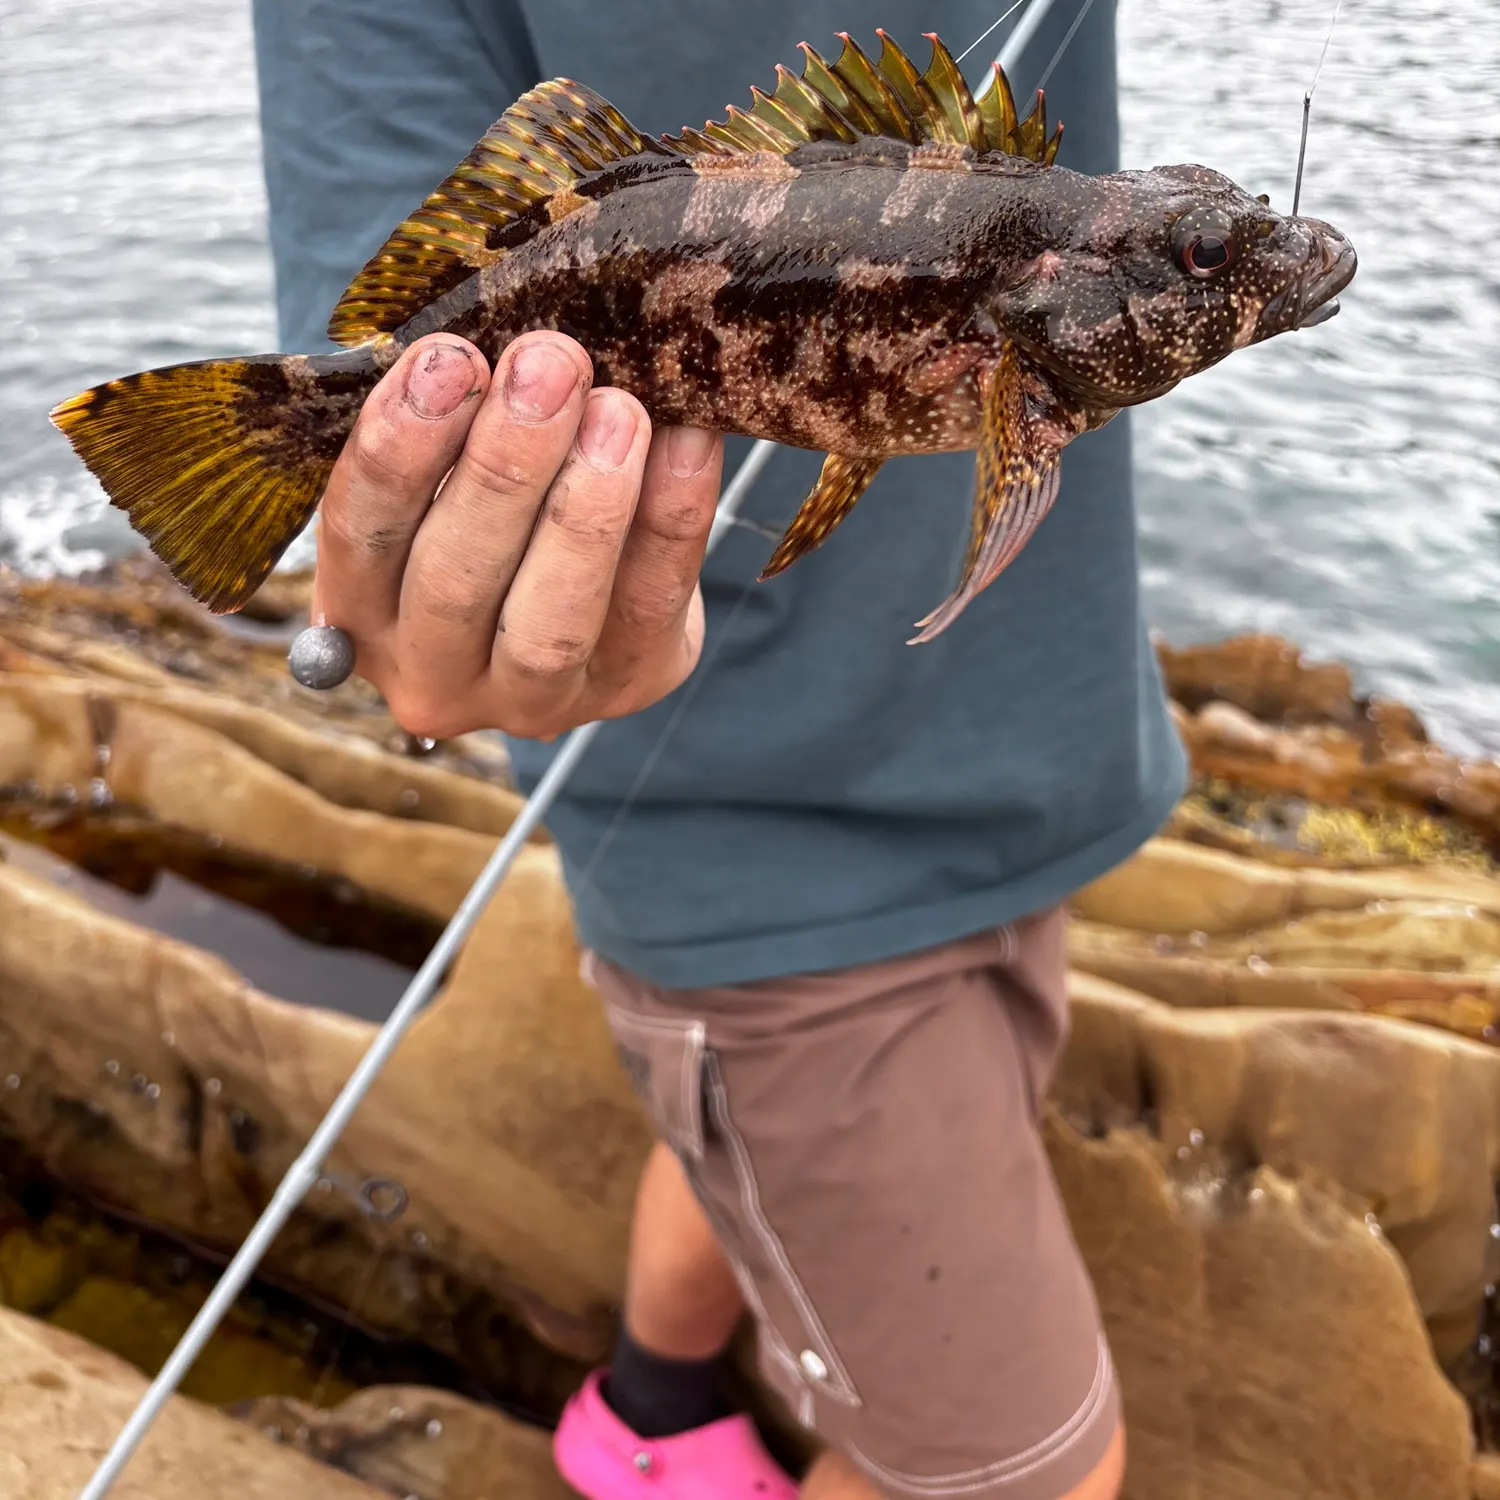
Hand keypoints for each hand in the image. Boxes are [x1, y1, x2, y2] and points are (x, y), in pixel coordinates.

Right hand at [312, 331, 723, 740]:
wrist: (593, 598)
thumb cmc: (497, 508)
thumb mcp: (450, 471)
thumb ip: (459, 426)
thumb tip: (514, 344)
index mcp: (360, 614)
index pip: (360, 533)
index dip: (402, 446)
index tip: (449, 356)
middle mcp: (432, 675)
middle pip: (454, 581)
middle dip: (504, 467)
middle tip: (549, 364)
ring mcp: (532, 703)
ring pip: (548, 624)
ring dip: (584, 509)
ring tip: (618, 408)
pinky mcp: (629, 687)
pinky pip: (650, 606)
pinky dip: (672, 516)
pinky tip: (687, 438)